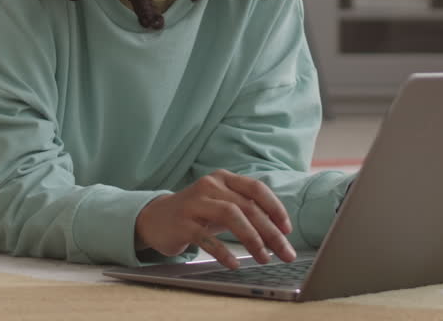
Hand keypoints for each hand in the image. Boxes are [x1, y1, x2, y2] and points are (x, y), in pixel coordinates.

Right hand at [135, 169, 295, 268]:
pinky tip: (234, 263)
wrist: (155, 218)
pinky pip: (207, 237)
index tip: (287, 229)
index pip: (256, 189)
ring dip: (252, 238)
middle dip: (270, 232)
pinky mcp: (182, 223)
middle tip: (285, 252)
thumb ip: (245, 210)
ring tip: (264, 258)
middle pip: (247, 207)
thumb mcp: (221, 204)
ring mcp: (194, 203)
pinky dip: (223, 251)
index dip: (275, 208)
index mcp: (223, 179)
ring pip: (231, 216)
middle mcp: (210, 186)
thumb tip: (278, 231)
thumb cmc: (196, 213)